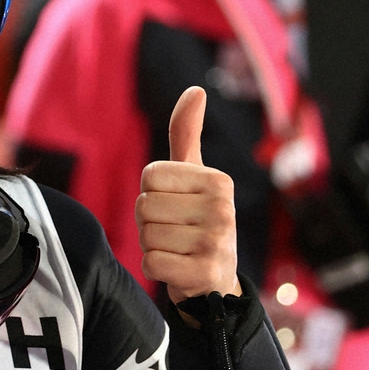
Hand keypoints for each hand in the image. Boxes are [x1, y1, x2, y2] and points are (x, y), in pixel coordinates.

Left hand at [135, 86, 241, 304]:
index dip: (151, 193)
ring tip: (177, 248)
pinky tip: (177, 267)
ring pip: (146, 235)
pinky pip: (150, 262)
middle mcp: (223, 208)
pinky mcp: (206, 272)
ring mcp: (218, 242)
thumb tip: (195, 89)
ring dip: (152, 245)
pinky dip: (155, 268)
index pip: (149, 176)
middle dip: (149, 222)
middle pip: (144, 206)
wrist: (214, 280)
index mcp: (217, 180)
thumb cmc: (196, 218)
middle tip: (174, 231)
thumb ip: (187, 133)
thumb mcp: (193, 175)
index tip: (173, 204)